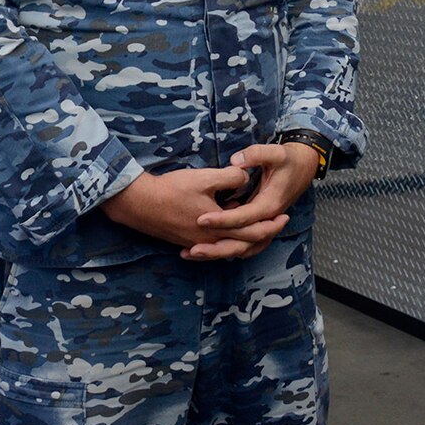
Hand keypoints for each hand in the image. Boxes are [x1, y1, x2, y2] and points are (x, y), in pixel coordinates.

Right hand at [100, 166, 288, 255]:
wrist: (139, 204)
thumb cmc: (171, 190)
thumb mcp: (204, 177)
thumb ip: (230, 177)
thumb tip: (245, 176)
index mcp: (219, 227)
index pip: (253, 232)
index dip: (271, 225)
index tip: (284, 216)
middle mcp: (210, 241)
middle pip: (244, 244)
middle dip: (263, 234)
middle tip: (278, 225)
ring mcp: (197, 244)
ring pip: (228, 248)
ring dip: (244, 240)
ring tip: (253, 228)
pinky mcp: (186, 242)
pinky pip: (213, 246)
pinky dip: (225, 241)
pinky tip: (225, 231)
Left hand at [186, 142, 321, 260]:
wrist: (303, 167)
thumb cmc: (289, 160)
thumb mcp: (276, 152)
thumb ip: (256, 154)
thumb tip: (236, 161)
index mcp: (269, 205)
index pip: (242, 218)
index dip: (221, 220)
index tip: (201, 219)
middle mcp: (266, 220)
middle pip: (241, 243)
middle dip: (216, 248)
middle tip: (192, 249)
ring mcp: (264, 226)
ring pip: (241, 248)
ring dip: (219, 253)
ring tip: (193, 254)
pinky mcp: (259, 226)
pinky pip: (242, 245)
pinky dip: (226, 250)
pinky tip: (206, 249)